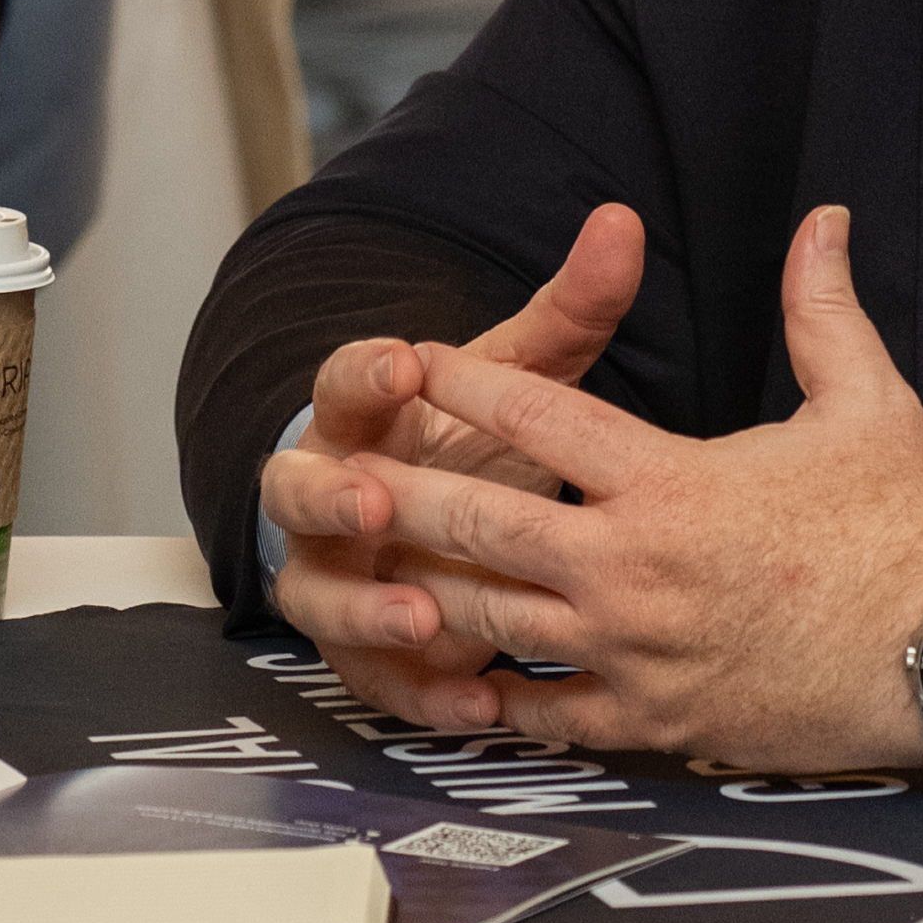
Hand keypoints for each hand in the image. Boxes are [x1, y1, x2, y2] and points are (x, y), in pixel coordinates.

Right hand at [262, 206, 646, 705]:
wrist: (432, 530)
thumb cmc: (468, 442)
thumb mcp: (515, 380)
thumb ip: (567, 312)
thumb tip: (625, 221)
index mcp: (361, 420)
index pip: (341, 386)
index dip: (364, 376)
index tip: (402, 363)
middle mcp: (329, 497)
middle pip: (297, 494)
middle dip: (332, 497)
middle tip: (376, 500)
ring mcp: (335, 578)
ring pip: (319, 597)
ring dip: (366, 605)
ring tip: (423, 611)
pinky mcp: (364, 652)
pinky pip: (376, 680)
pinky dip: (420, 693)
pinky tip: (476, 701)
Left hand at [272, 207, 922, 771]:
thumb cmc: (909, 528)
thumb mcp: (867, 402)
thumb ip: (821, 309)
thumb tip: (822, 220)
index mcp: (670, 481)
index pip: (541, 413)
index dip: (468, 378)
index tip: (413, 358)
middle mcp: (633, 568)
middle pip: (481, 522)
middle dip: (403, 492)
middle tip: (338, 471)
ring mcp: (635, 653)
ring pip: (494, 620)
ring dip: (424, 591)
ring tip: (367, 567)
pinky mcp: (653, 721)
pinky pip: (545, 713)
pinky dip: (491, 696)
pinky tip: (450, 680)